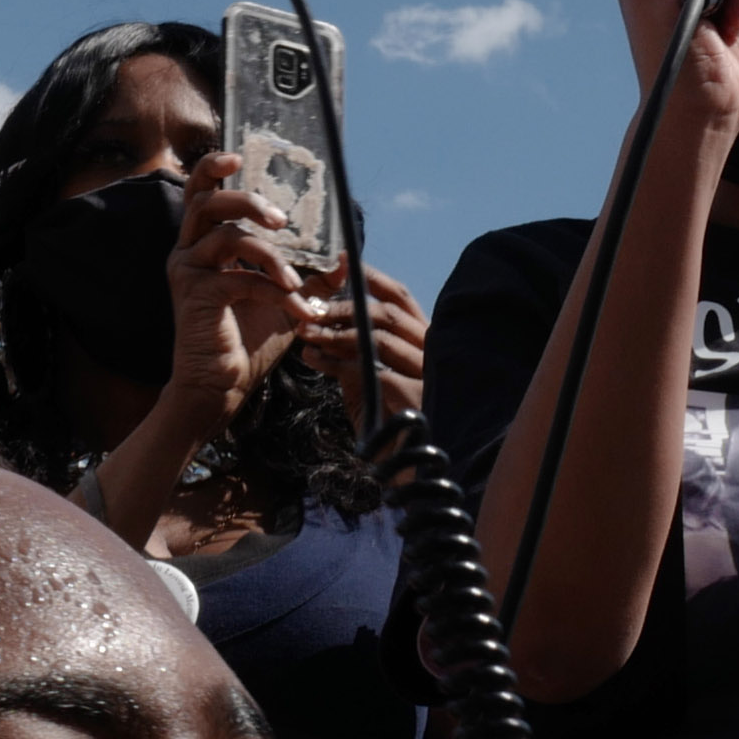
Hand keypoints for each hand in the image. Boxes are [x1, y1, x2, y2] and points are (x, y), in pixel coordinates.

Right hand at [165, 148, 325, 417]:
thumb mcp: (288, 300)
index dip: (213, 168)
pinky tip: (294, 306)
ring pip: (224, 234)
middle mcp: (189, 251)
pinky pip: (239, 277)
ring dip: (269, 253)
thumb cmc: (249, 341)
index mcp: (205, 243)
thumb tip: (347, 256)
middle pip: (207, 201)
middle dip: (248, 201)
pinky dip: (273, 289)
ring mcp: (188, 271)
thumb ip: (313, 276)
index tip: (239, 156)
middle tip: (283, 220)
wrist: (222, 386)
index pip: (200, 192)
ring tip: (294, 279)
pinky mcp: (194, 295)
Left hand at [298, 261, 426, 431]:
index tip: (341, 264)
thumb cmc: (391, 427)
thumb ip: (358, 355)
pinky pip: (369, 371)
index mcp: (426, 342)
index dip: (372, 279)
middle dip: (342, 308)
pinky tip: (315, 360)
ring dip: (335, 333)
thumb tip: (324, 330)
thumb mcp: (373, 384)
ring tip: (306, 335)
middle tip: (309, 310)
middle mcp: (432, 353)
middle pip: (385, 314)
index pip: (401, 298)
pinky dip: (336, 363)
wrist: (414, 473)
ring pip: (377, 339)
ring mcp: (427, 375)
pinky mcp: (414, 399)